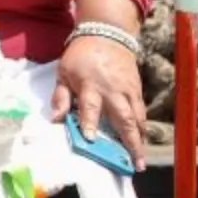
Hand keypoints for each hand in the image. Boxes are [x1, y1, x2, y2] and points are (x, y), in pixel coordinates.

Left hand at [52, 35, 146, 168]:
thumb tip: (55, 120)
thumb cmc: (81, 56)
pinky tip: (142, 140)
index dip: (90, 123)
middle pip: (123, 118)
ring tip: (140, 160)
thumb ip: (61, 97)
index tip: (91, 139)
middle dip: (129, 142)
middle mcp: (113, 91)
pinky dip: (142, 127)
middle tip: (132, 163)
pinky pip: (141, 111)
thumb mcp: (64, 73)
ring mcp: (129, 91)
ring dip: (139, 139)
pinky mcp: (137, 90)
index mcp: (90, 86)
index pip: (90, 108)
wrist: (107, 34)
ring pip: (137, 118)